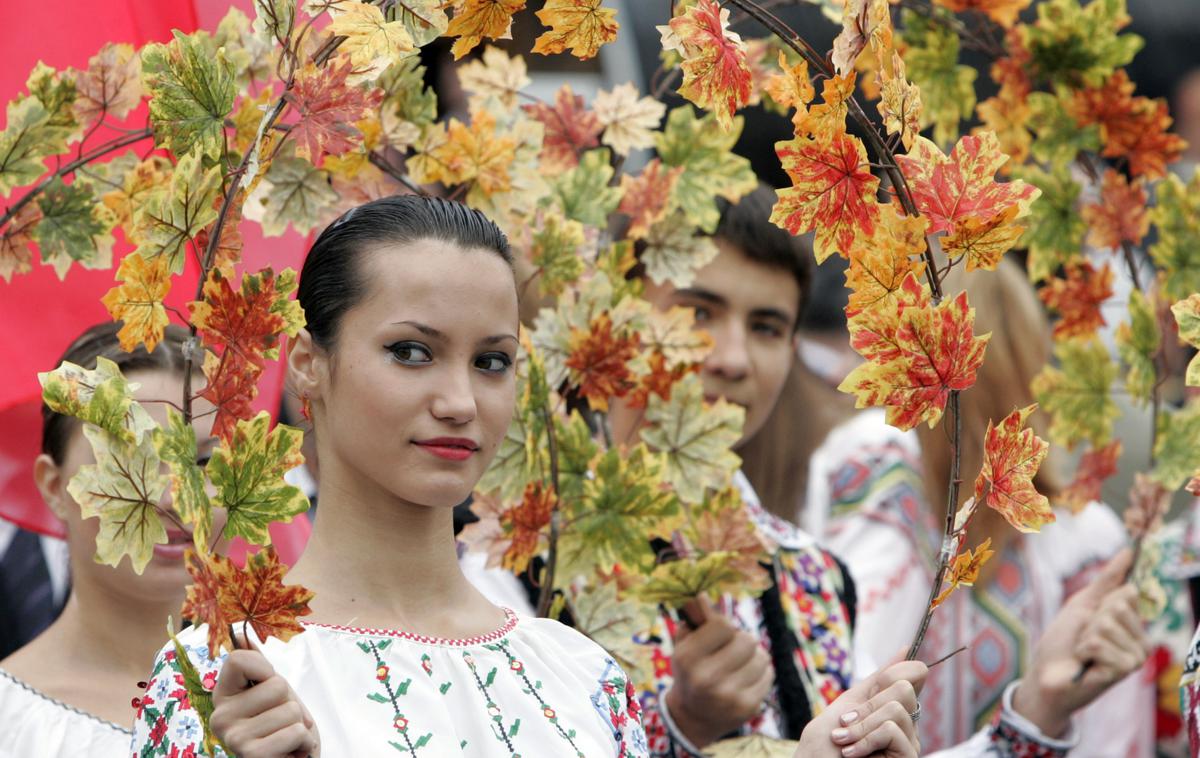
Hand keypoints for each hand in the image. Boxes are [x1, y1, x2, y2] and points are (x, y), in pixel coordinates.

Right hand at [210, 643, 320, 757]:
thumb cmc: (281, 727)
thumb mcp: (271, 694)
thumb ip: (258, 667)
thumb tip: (242, 635)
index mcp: (223, 696)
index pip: (237, 659)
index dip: (265, 668)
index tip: (268, 685)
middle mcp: (220, 717)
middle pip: (277, 685)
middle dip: (291, 703)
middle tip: (282, 723)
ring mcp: (234, 738)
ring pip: (291, 710)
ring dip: (299, 726)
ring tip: (286, 738)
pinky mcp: (252, 756)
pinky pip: (296, 732)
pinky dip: (304, 742)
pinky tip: (291, 752)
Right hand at [663, 596, 773, 747]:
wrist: (693, 718)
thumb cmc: (690, 673)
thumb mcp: (684, 646)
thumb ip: (695, 620)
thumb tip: (703, 595)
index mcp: (688, 659)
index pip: (723, 624)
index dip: (724, 625)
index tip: (719, 632)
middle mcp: (707, 679)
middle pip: (747, 640)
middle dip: (741, 640)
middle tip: (732, 648)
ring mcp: (730, 696)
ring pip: (762, 657)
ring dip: (753, 656)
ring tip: (739, 664)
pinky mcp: (748, 707)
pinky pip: (768, 675)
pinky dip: (760, 672)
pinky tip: (745, 679)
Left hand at [796, 658, 927, 757]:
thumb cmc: (822, 750)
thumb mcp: (846, 707)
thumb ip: (875, 682)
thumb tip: (906, 649)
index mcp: (891, 710)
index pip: (913, 674)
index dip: (895, 672)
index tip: (873, 686)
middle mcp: (906, 726)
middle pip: (904, 687)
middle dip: (867, 704)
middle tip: (845, 725)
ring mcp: (908, 744)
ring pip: (896, 708)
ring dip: (861, 725)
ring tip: (843, 742)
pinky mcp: (908, 757)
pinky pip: (892, 729)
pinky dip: (865, 739)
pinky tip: (851, 754)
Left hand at [1012, 548, 1150, 737]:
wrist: (1048, 675)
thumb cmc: (1064, 640)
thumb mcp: (1084, 603)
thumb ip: (1107, 579)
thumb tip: (1129, 550)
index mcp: (1134, 624)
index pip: (1128, 592)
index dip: (1101, 601)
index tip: (1092, 616)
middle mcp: (1142, 640)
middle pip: (1118, 605)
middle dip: (1091, 618)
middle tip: (1085, 637)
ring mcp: (1136, 656)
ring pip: (1107, 623)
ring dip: (1085, 636)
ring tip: (1084, 651)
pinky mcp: (1125, 670)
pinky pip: (1098, 642)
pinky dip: (1083, 649)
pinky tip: (1085, 663)